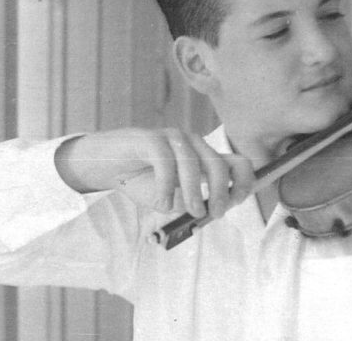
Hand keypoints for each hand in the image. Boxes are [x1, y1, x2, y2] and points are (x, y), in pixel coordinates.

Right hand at [55, 127, 253, 217]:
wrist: (106, 166)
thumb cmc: (143, 182)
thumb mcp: (173, 198)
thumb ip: (192, 203)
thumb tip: (207, 211)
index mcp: (204, 158)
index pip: (237, 163)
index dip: (244, 181)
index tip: (237, 201)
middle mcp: (193, 144)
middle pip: (219, 164)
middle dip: (222, 192)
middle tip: (215, 213)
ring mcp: (172, 138)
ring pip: (193, 164)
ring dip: (195, 192)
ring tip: (191, 211)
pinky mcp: (150, 138)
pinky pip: (165, 162)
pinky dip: (166, 186)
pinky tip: (161, 201)